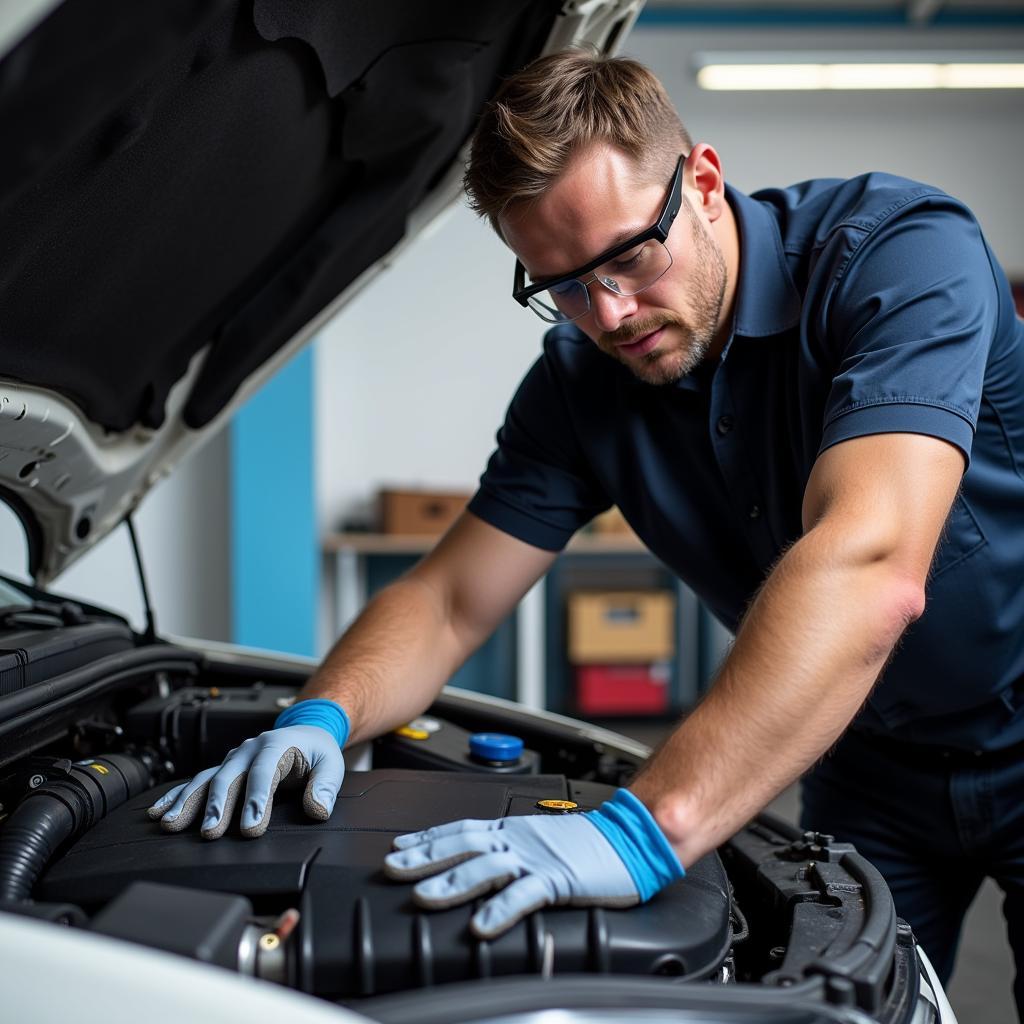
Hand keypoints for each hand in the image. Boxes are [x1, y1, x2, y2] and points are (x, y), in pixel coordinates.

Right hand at [147, 699, 348, 838]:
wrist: (305, 730)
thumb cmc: (316, 751)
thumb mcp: (331, 764)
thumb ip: (326, 786)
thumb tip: (317, 809)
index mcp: (277, 744)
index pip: (265, 773)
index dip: (257, 800)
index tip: (251, 829)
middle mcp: (249, 749)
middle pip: (229, 776)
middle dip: (217, 805)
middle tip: (210, 832)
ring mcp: (233, 758)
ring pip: (206, 779)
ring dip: (187, 802)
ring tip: (171, 825)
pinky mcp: (224, 769)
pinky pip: (196, 781)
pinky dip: (176, 796)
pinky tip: (158, 811)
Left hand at [383, 788, 683, 937]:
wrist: (633, 837)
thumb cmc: (591, 843)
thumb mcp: (541, 840)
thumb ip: (512, 848)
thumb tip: (480, 859)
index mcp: (514, 829)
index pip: (461, 829)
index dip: (428, 838)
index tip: (398, 846)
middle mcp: (519, 839)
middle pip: (463, 845)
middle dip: (425, 857)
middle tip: (393, 868)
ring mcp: (537, 858)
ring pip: (486, 868)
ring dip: (452, 882)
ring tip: (423, 898)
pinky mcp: (559, 879)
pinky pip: (525, 895)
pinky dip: (500, 909)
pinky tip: (481, 925)